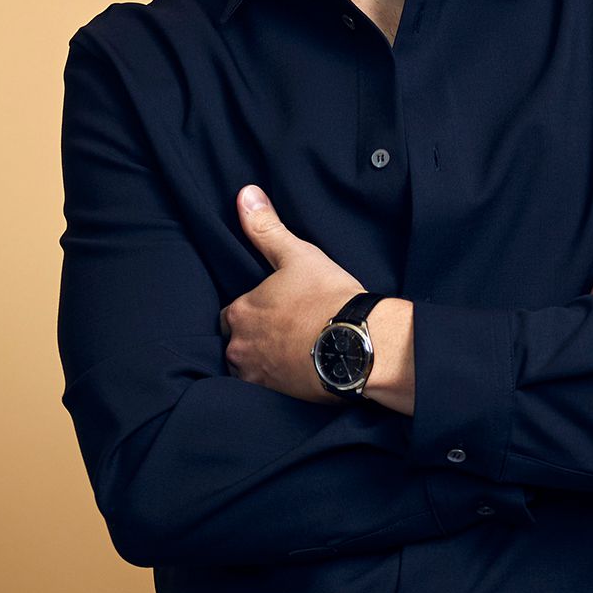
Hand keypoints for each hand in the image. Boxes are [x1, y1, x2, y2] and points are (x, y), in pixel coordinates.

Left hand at [219, 184, 364, 402]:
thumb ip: (266, 228)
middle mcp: (240, 347)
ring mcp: (257, 376)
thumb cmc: (328, 297)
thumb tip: (245, 194)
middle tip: (287, 331)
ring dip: (265, 362)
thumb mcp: (297, 254)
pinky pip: (269, 390)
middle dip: (256, 338)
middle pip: (238, 343)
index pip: (233, 313)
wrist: (360, 344)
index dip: (254, 310)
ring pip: (251, 368)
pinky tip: (301, 372)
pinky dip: (281, 382)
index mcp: (240, 311)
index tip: (276, 309)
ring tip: (295, 352)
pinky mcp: (277, 398)